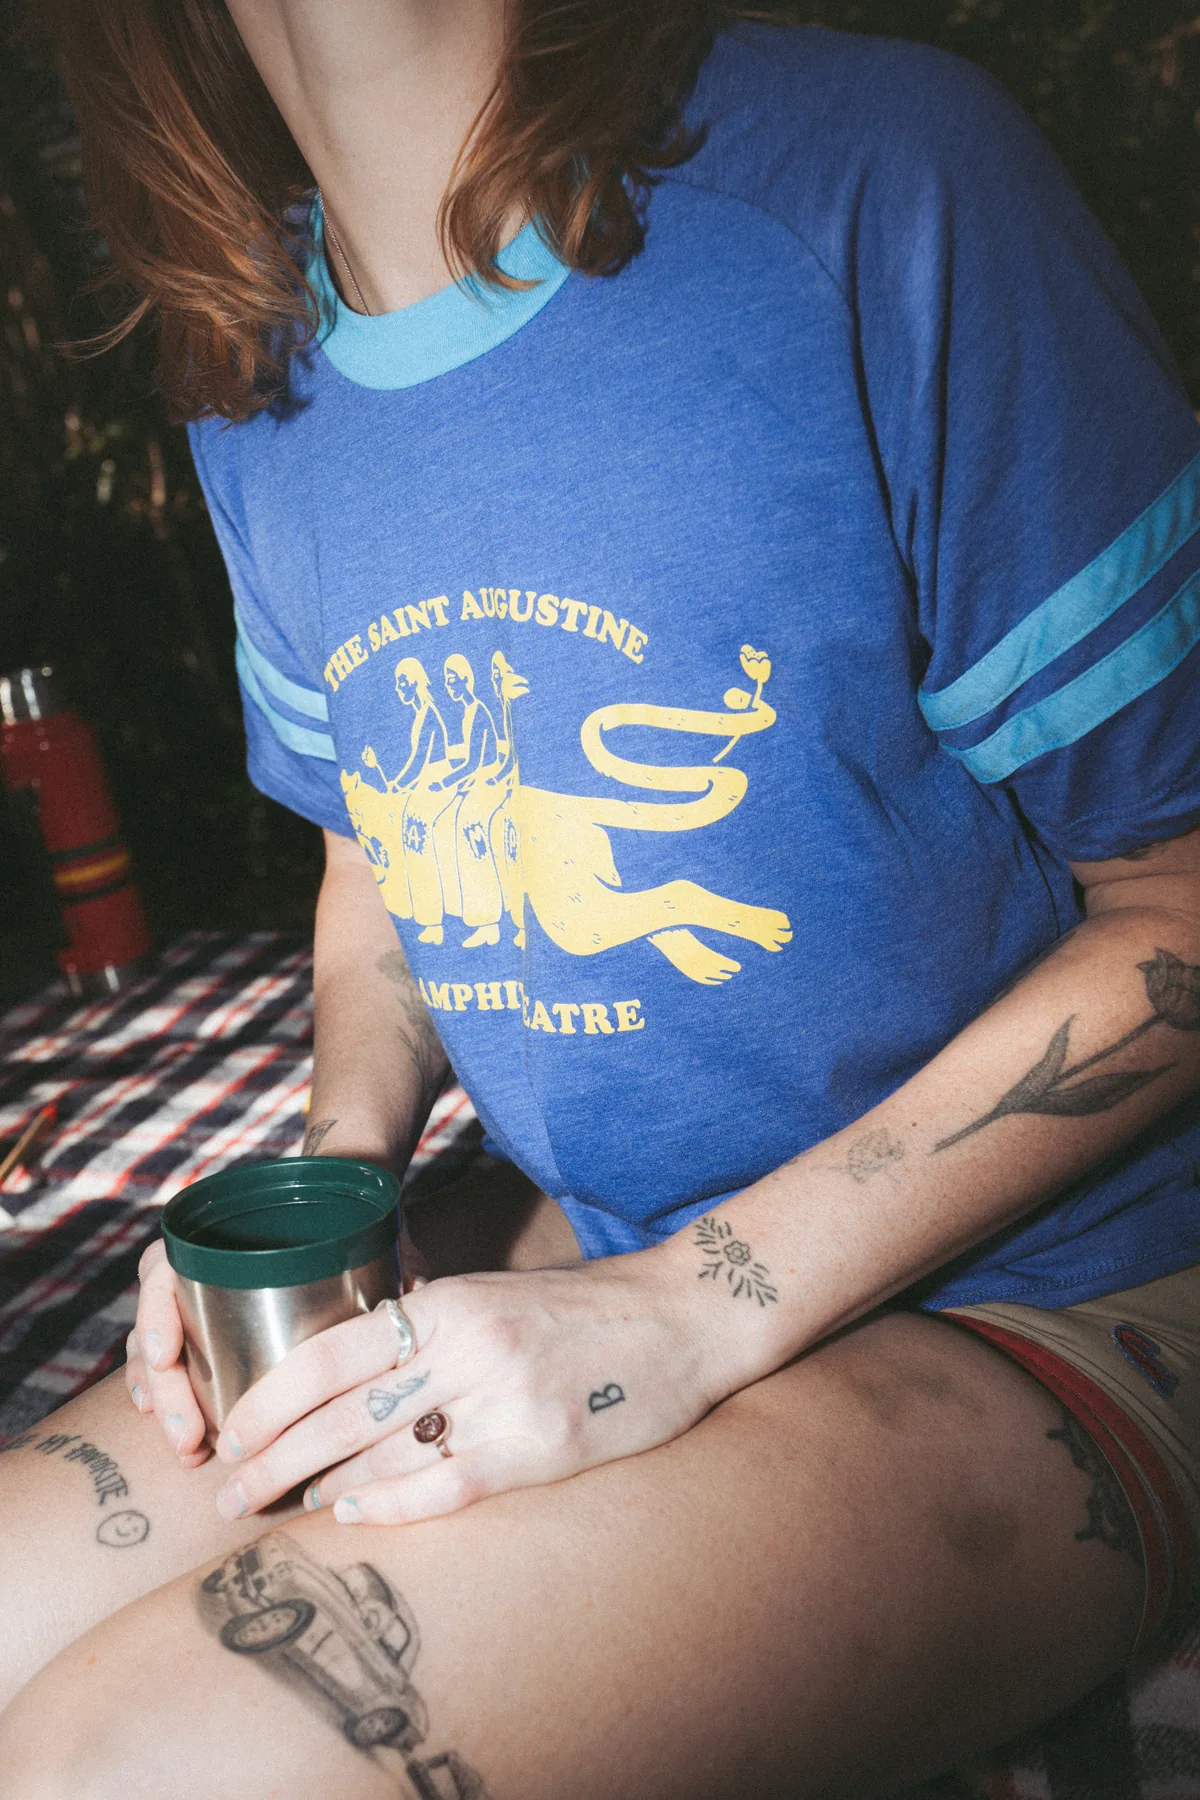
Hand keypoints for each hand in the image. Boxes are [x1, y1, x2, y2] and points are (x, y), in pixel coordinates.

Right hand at [124, 1223, 429, 1468]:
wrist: (347, 1210)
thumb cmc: (357, 1225)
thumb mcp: (373, 1240)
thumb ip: (391, 1263)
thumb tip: (413, 1292)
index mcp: (221, 1234)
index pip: (164, 1270)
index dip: (156, 1316)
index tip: (165, 1357)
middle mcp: (198, 1266)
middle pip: (155, 1324)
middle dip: (161, 1386)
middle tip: (188, 1437)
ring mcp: (198, 1298)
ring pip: (154, 1351)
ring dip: (164, 1402)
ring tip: (190, 1447)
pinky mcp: (210, 1330)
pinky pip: (170, 1367)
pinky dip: (169, 1402)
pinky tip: (187, 1439)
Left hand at [209, 1252, 718, 1525]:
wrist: (685, 1315)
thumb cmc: (583, 1307)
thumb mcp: (493, 1294)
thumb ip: (426, 1328)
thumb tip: (347, 1376)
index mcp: (449, 1302)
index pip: (326, 1355)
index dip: (266, 1401)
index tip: (230, 1431)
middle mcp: (468, 1348)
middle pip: (339, 1414)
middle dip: (272, 1457)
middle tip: (229, 1492)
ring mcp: (505, 1400)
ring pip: (383, 1455)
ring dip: (320, 1487)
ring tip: (277, 1506)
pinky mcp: (543, 1448)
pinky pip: (446, 1488)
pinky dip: (390, 1506)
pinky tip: (353, 1515)